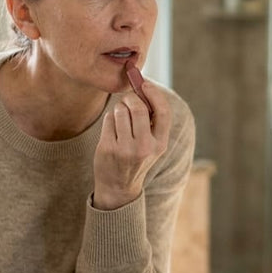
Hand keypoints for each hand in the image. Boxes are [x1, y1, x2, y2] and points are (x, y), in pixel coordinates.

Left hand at [92, 81, 171, 209]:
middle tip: (127, 101)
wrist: (118, 187)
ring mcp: (125, 148)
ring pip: (120, 111)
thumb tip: (143, 87)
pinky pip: (108, 119)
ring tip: (120, 120)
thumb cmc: (136, 158)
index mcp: (160, 144)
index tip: (145, 84)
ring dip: (118, 109)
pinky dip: (110, 120)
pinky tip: (112, 131)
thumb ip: (152, 121)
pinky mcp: (108, 148)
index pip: (163, 111)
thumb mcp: (152, 145)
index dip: (154, 94)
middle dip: (130, 99)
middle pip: (138, 107)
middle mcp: (145, 147)